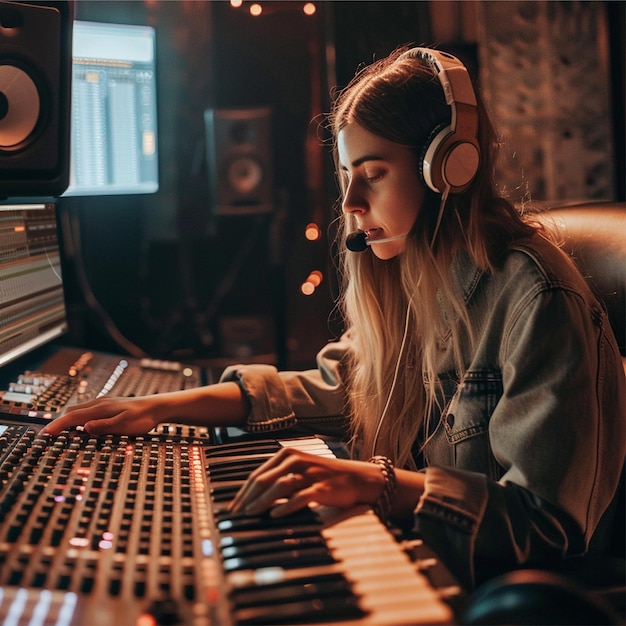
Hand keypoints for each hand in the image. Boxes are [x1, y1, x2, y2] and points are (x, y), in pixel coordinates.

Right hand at [42, 396, 161, 435]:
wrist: (158, 406)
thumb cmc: (143, 418)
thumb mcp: (125, 425)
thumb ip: (104, 426)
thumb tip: (83, 428)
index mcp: (101, 409)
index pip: (72, 418)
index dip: (57, 426)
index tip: (44, 435)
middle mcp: (100, 403)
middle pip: (71, 411)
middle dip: (58, 423)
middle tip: (46, 436)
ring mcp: (104, 402)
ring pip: (79, 409)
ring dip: (67, 419)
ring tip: (58, 430)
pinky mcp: (109, 404)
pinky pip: (87, 409)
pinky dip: (77, 416)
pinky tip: (80, 422)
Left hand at [228, 447, 385, 517]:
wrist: (357, 478)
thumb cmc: (325, 476)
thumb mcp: (299, 470)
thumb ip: (278, 478)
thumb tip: (252, 496)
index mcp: (287, 454)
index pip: (257, 474)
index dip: (242, 492)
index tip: (232, 508)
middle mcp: (296, 460)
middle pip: (263, 480)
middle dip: (247, 498)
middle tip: (236, 515)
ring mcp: (309, 473)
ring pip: (278, 487)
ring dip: (261, 502)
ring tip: (250, 515)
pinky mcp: (321, 487)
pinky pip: (299, 497)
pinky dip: (285, 507)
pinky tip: (275, 516)